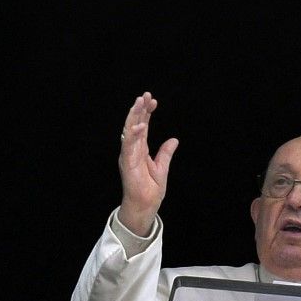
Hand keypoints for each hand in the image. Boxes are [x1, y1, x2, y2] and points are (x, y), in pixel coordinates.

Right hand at [117, 91, 178, 234]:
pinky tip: (141, 125)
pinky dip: (133, 134)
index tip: (153, 101)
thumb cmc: (151, 190)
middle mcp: (132, 149)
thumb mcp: (162, 167)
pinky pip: (128, 145)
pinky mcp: (127, 162)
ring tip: (140, 102)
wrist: (146, 205)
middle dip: (139, 109)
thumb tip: (174, 140)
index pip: (142, 126)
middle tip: (146, 95)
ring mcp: (128, 155)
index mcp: (140, 149)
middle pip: (134, 124)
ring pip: (129, 130)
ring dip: (134, 116)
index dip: (146, 113)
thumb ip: (165, 153)